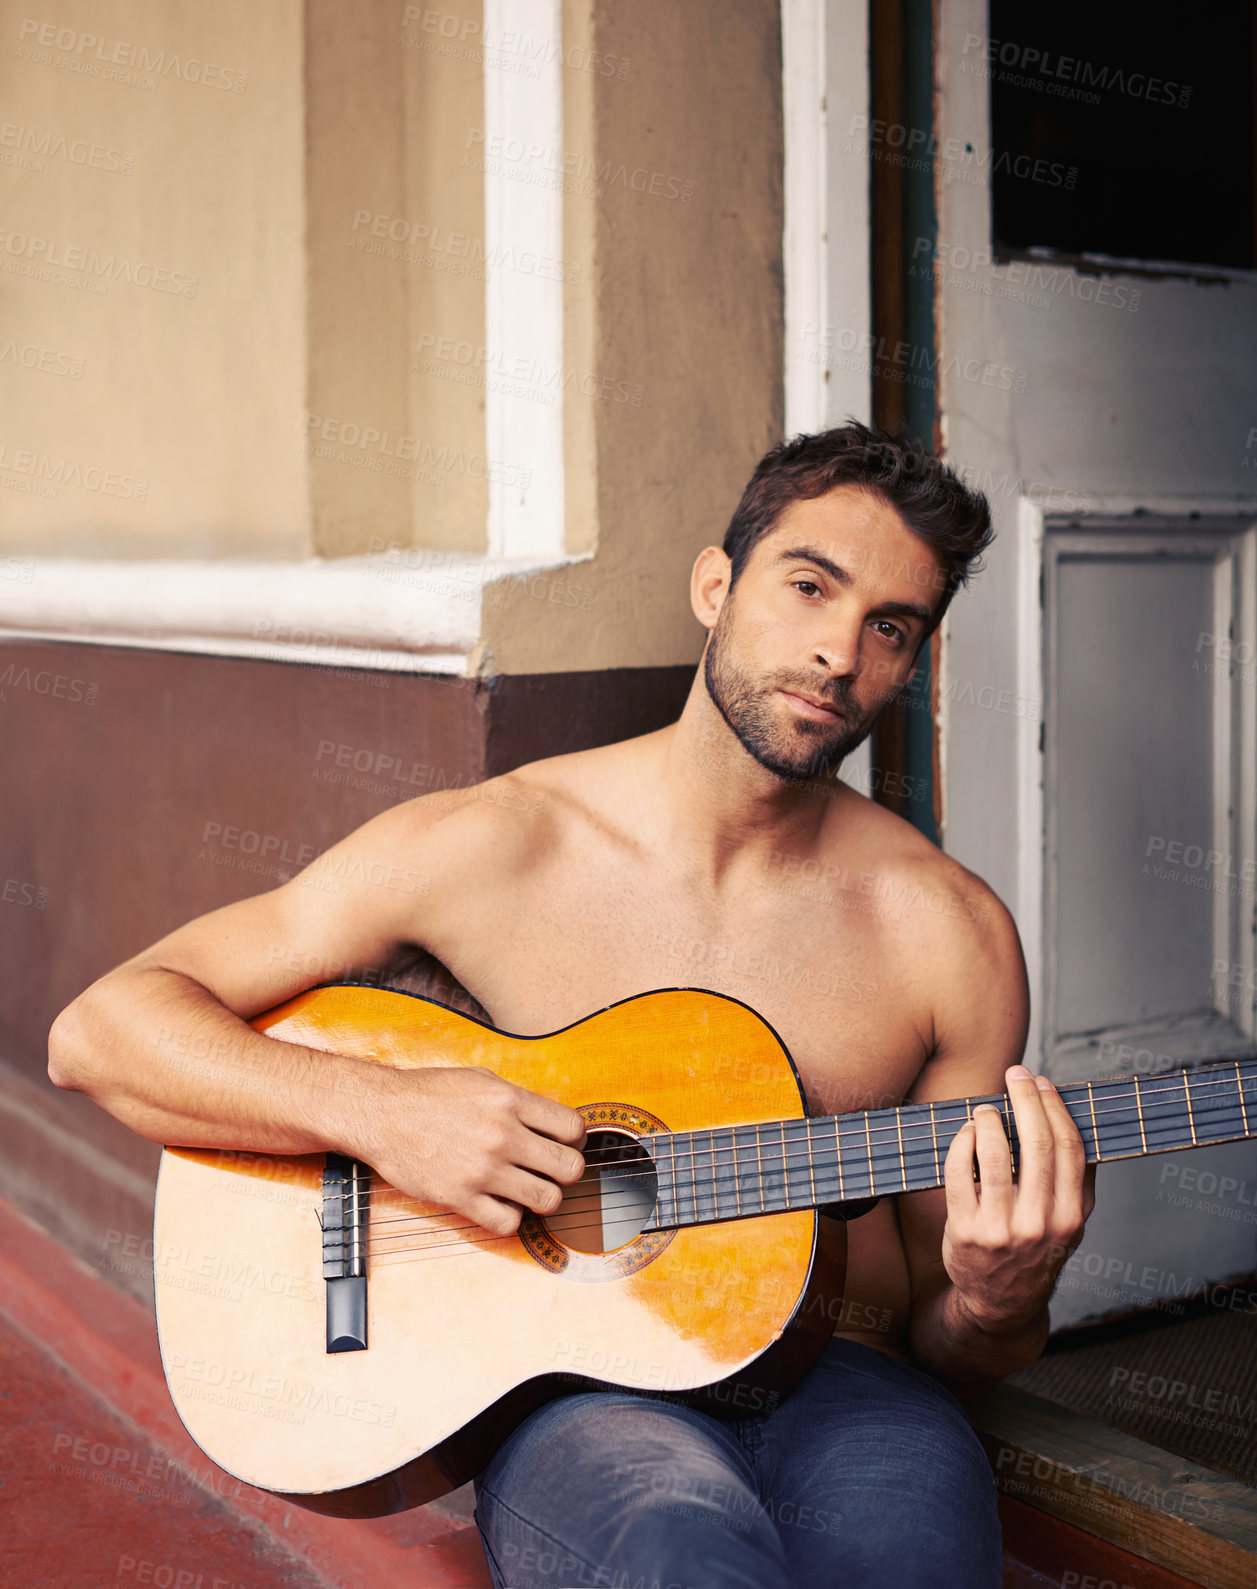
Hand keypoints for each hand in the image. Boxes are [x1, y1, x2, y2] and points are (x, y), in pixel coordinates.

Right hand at [355, 1064, 587, 1236]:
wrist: (381, 1114)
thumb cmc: (429, 1094)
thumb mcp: (481, 1078)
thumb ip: (519, 1100)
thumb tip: (553, 1121)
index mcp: (510, 1100)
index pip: (573, 1128)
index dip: (575, 1139)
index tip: (563, 1143)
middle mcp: (501, 1134)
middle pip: (570, 1168)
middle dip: (567, 1171)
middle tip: (550, 1170)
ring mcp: (482, 1169)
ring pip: (548, 1200)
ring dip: (543, 1197)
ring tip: (528, 1189)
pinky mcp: (460, 1198)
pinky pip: (508, 1223)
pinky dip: (510, 1217)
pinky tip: (499, 1202)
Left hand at [941, 1065, 1095, 1333]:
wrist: (1000, 1304)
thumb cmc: (1036, 1252)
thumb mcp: (1070, 1226)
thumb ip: (1078, 1183)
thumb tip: (1075, 1122)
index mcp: (1071, 1217)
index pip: (1069, 1149)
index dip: (1056, 1108)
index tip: (1044, 1082)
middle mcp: (1039, 1223)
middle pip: (1035, 1144)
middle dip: (1025, 1099)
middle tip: (1016, 1074)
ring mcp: (1000, 1228)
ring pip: (994, 1154)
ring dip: (990, 1120)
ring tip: (987, 1108)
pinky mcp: (965, 1230)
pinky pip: (959, 1172)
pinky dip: (962, 1142)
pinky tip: (967, 1132)